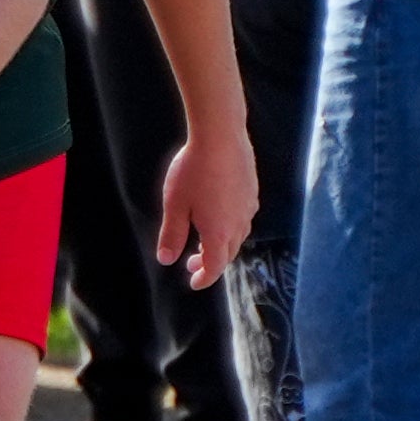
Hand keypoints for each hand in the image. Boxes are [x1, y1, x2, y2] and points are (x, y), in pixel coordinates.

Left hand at [152, 123, 255, 291]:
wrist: (221, 137)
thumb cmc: (193, 171)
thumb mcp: (175, 205)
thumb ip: (171, 234)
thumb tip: (166, 260)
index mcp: (219, 233)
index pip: (215, 266)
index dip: (204, 278)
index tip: (193, 283)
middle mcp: (239, 224)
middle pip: (228, 254)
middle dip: (210, 262)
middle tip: (191, 262)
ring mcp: (249, 207)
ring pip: (238, 236)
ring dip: (221, 244)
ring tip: (204, 241)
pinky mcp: (252, 192)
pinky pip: (243, 218)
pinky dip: (230, 227)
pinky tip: (219, 216)